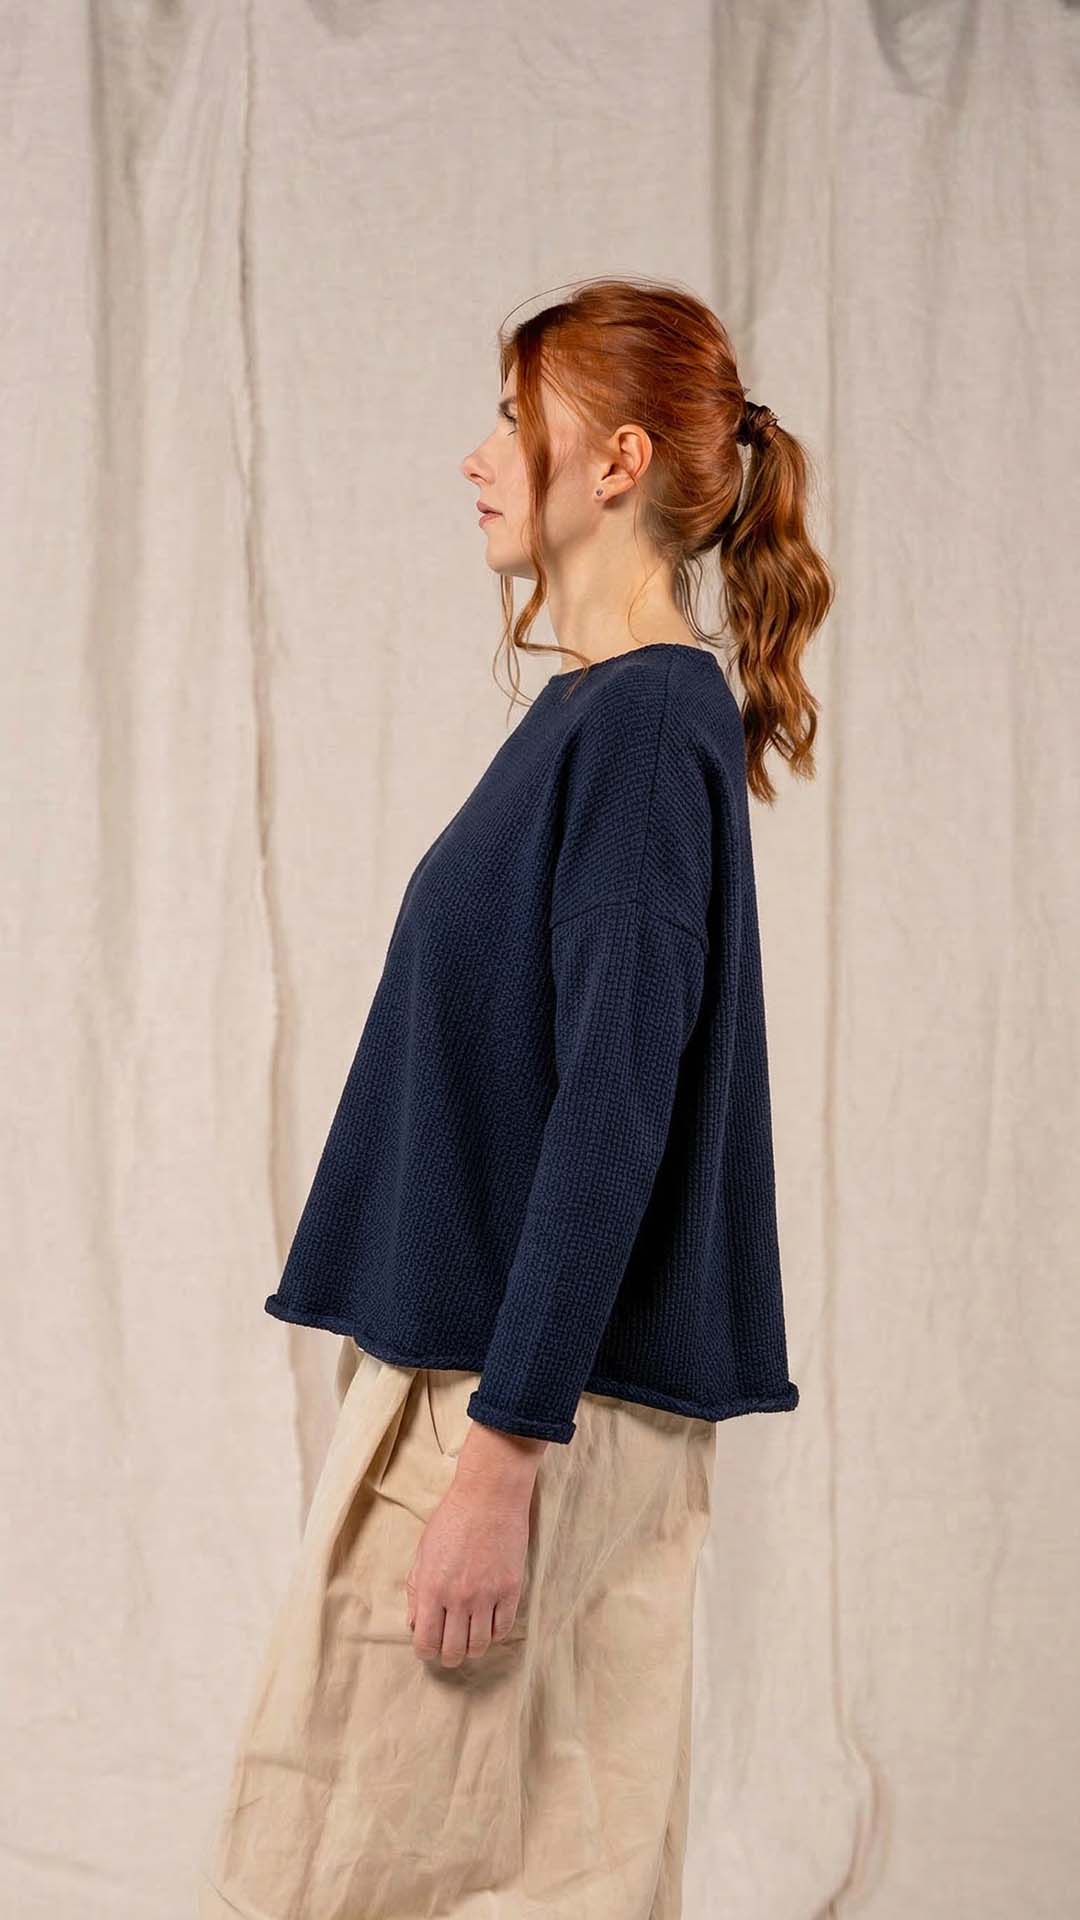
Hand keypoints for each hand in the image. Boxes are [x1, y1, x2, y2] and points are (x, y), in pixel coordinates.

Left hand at [405, 1452, 537, 1666]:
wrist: (489, 1495)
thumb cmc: (452, 1518)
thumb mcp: (424, 1551)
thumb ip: (416, 1589)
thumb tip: (415, 1623)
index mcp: (431, 1588)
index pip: (426, 1642)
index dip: (426, 1651)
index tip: (430, 1646)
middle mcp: (457, 1597)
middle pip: (453, 1651)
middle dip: (449, 1655)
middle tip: (450, 1647)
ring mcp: (486, 1595)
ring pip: (479, 1645)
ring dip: (473, 1648)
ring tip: (470, 1638)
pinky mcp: (510, 1589)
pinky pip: (503, 1629)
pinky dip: (495, 1632)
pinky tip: (489, 1622)